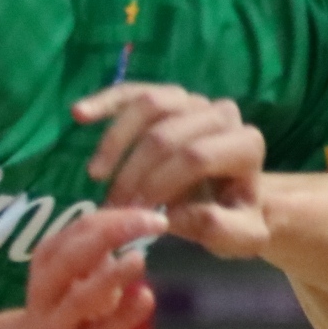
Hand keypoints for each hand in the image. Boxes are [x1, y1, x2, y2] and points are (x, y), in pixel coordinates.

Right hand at [0, 207, 164, 328]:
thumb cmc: (67, 306)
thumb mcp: (77, 274)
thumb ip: (102, 251)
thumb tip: (143, 219)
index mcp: (48, 261)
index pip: (80, 229)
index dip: (118, 217)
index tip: (155, 216)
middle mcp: (47, 289)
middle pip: (70, 257)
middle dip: (111, 235)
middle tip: (153, 224)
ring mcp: (59, 323)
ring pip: (79, 299)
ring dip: (110, 277)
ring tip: (139, 259)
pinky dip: (125, 315)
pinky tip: (146, 297)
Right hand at [72, 83, 267, 255]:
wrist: (231, 197)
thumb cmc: (233, 216)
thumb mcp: (239, 236)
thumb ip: (218, 229)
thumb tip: (171, 215)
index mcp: (247, 145)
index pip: (196, 157)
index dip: (160, 183)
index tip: (137, 211)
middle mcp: (225, 115)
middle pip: (167, 135)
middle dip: (134, 172)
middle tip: (114, 205)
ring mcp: (195, 102)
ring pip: (150, 105)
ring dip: (116, 142)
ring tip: (97, 176)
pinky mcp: (169, 97)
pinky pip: (135, 91)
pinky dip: (107, 101)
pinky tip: (80, 115)